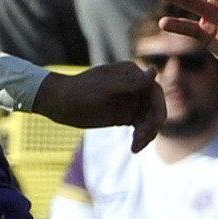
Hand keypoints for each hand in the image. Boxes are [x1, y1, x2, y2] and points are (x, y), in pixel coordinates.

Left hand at [34, 61, 162, 151]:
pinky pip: (141, 127)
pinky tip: (134, 147)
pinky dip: (141, 138)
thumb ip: (130, 83)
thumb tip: (155, 71)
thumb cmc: (78, 92)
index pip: (154, 91)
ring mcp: (132, 101)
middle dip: (152, 124)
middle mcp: (135, 86)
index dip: (159, 108)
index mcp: (131, 74)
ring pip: (150, 119)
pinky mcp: (126, 115)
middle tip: (140, 139)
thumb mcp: (104, 88)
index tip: (155, 125)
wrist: (58, 104)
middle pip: (155, 107)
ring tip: (135, 146)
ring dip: (147, 134)